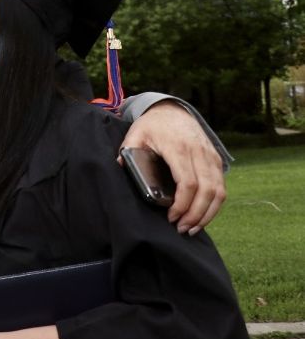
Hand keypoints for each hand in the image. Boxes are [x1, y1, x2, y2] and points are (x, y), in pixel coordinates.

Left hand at [119, 101, 225, 232]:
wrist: (172, 109)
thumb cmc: (152, 125)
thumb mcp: (135, 134)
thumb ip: (127, 152)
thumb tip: (118, 169)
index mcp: (178, 148)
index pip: (188, 183)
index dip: (182, 205)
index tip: (171, 218)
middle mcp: (199, 152)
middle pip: (207, 191)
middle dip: (196, 215)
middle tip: (182, 229)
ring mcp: (210, 156)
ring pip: (218, 191)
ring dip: (208, 214)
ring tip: (192, 227)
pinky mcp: (216, 160)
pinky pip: (221, 187)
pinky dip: (214, 204)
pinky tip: (202, 215)